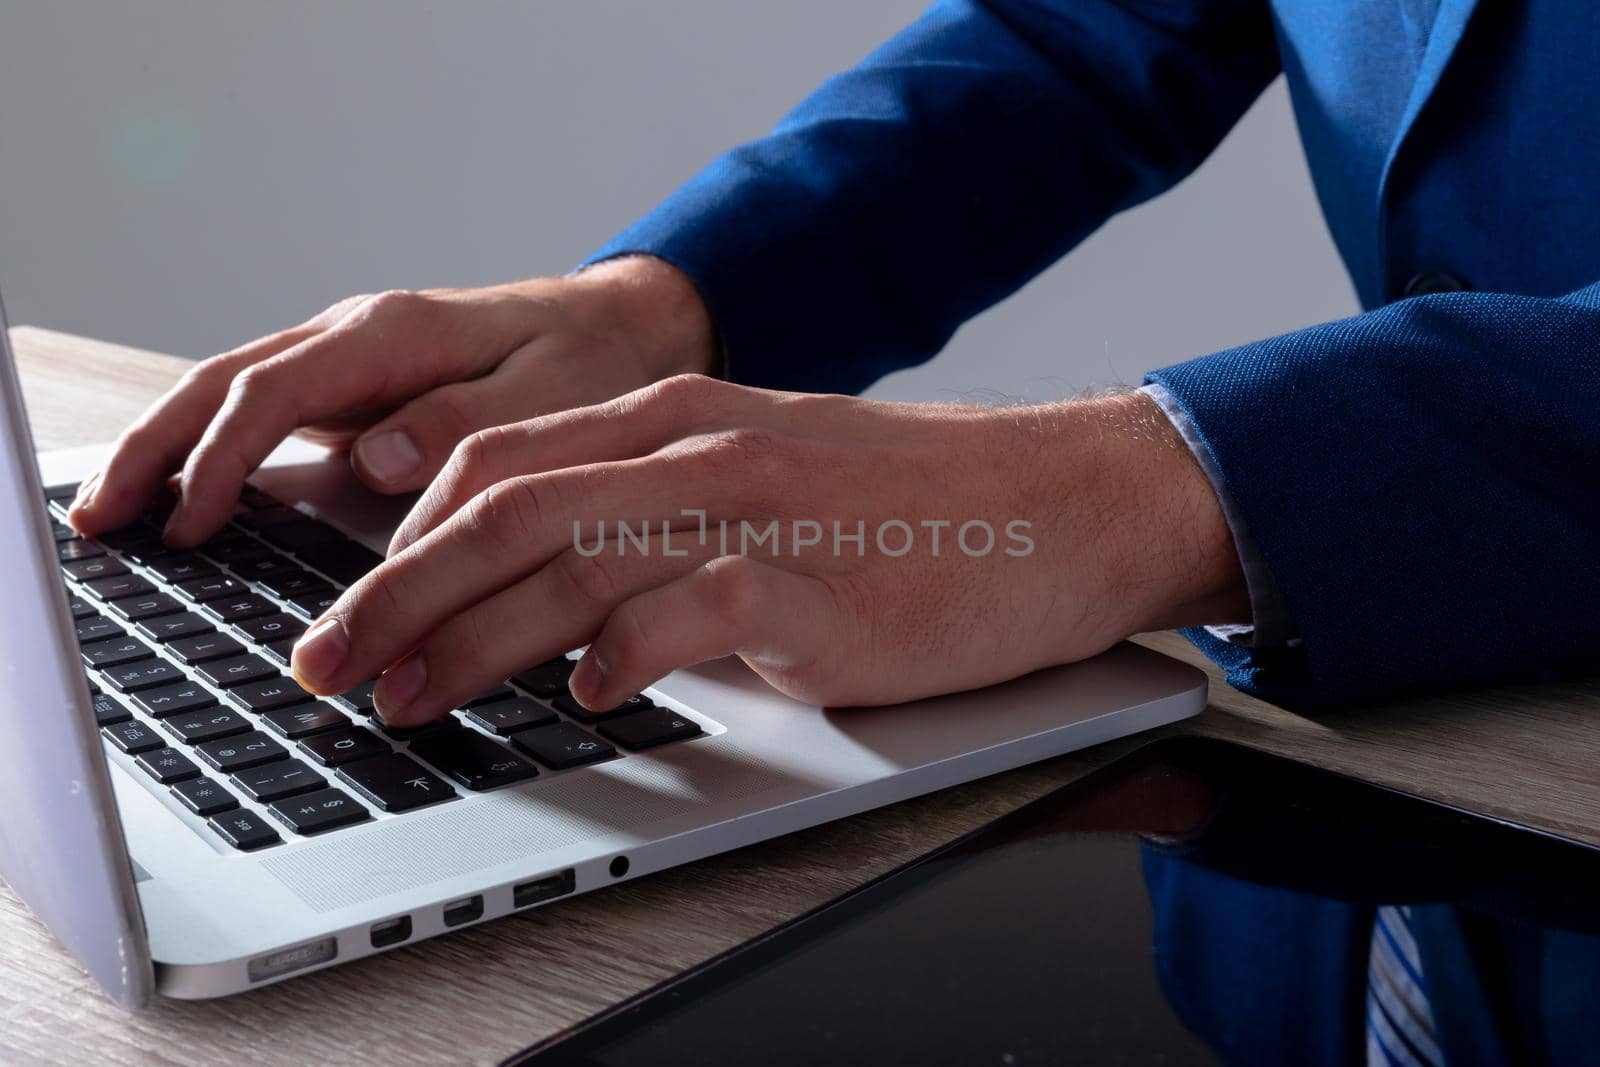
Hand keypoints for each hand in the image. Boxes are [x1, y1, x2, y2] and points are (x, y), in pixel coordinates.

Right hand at [65, 256, 717, 544]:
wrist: (629, 323)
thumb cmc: (596, 359)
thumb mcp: (554, 394)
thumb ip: (466, 423)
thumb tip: (375, 458)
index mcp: (396, 334)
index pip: (275, 391)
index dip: (221, 460)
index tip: (189, 525)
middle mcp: (360, 337)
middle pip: (225, 383)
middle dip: (155, 448)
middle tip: (101, 521)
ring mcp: (355, 361)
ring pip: (234, 391)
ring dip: (170, 445)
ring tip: (116, 511)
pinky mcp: (364, 386)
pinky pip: (270, 409)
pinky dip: (217, 446)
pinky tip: (193, 492)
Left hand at [288, 377, 1246, 722]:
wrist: (1051, 507)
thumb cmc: (906, 508)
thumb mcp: (758, 480)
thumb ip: (652, 519)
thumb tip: (546, 602)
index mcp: (673, 419)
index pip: (493, 465)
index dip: (398, 543)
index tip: (350, 614)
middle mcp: (698, 448)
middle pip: (499, 509)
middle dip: (392, 594)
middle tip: (329, 666)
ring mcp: (755, 508)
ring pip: (567, 559)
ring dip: (471, 639)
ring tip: (410, 701)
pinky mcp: (812, 584)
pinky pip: (686, 613)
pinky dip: (619, 656)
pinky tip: (585, 699)